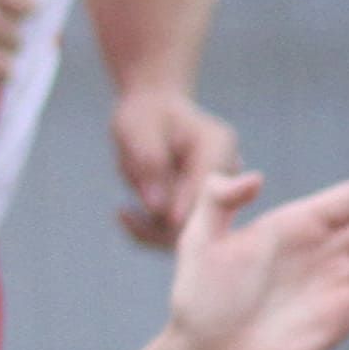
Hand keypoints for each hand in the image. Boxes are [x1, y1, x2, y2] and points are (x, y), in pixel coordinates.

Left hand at [109, 86, 240, 245]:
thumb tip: (156, 208)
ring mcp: (214, 193)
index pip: (211, 183)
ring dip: (155, 230)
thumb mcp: (138, 131)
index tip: (167, 220)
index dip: (190, 205)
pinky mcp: (196, 209)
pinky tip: (123, 212)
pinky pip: (175, 233)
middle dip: (171, 225)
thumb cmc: (144, 117)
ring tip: (124, 213)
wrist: (149, 116)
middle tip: (128, 216)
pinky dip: (149, 232)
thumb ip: (150, 164)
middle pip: (208, 214)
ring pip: (192, 231)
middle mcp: (224, 171)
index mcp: (218, 144)